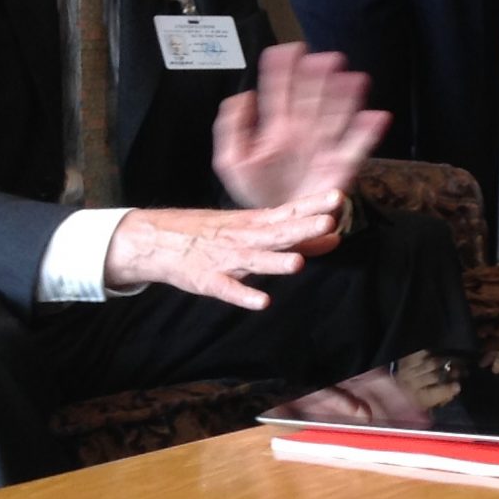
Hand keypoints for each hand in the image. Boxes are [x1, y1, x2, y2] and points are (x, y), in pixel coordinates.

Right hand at [102, 190, 344, 309]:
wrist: (159, 239)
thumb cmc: (217, 234)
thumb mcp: (255, 229)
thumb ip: (297, 238)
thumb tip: (336, 238)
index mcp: (257, 224)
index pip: (290, 212)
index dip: (313, 206)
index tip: (339, 196)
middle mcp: (245, 238)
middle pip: (277, 232)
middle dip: (302, 228)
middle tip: (328, 221)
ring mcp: (226, 258)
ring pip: (254, 260)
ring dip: (275, 262)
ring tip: (298, 263)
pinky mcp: (208, 280)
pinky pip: (228, 289)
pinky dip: (244, 295)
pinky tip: (262, 302)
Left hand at [213, 42, 387, 210]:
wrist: (281, 224)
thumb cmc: (259, 190)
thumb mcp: (232, 161)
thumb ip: (230, 127)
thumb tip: (245, 95)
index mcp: (277, 126)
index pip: (280, 90)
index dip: (283, 69)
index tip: (288, 50)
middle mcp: (303, 130)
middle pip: (313, 96)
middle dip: (319, 76)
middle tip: (325, 59)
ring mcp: (323, 146)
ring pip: (336, 115)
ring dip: (346, 97)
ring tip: (352, 79)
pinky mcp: (341, 166)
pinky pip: (357, 147)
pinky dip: (368, 132)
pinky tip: (375, 116)